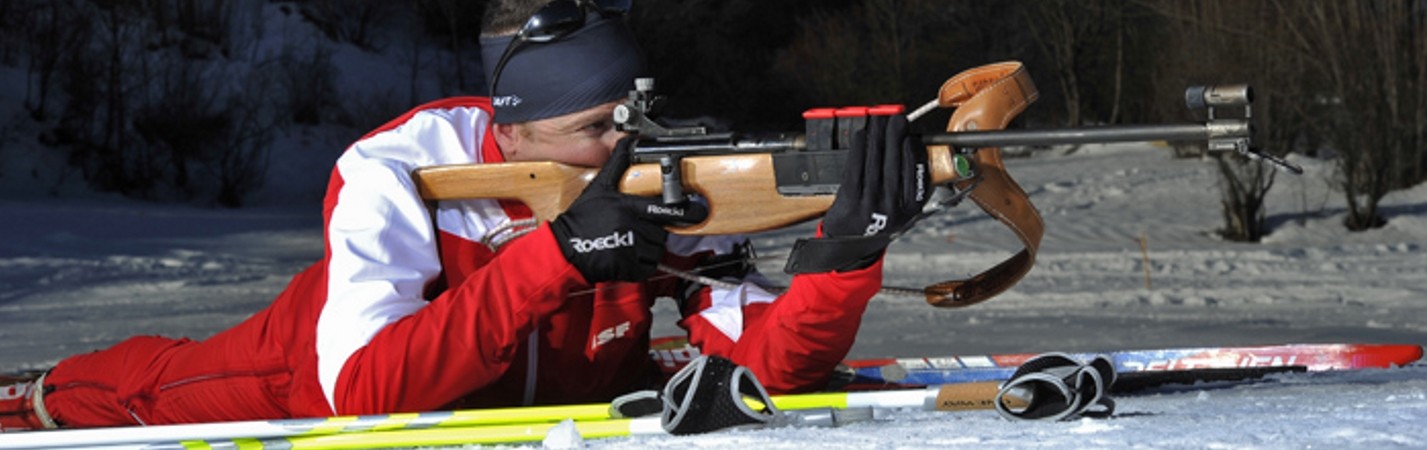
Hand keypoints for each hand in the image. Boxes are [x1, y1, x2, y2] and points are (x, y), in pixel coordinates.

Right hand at [551, 138, 707, 282]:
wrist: (566, 250)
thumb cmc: (582, 218)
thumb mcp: (599, 187)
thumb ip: (617, 165)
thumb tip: (627, 140)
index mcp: (628, 206)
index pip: (664, 207)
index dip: (684, 210)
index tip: (698, 209)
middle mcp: (632, 227)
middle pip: (662, 231)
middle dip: (657, 230)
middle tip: (646, 227)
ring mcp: (631, 249)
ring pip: (656, 249)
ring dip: (648, 248)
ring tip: (629, 241)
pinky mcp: (628, 268)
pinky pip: (648, 267)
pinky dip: (642, 265)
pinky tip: (627, 257)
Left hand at [822, 112, 929, 239]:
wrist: (848, 246)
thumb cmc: (876, 222)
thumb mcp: (903, 209)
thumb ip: (911, 183)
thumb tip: (913, 145)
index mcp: (912, 207)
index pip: (917, 167)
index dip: (914, 145)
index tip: (911, 133)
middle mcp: (894, 206)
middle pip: (896, 159)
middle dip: (896, 133)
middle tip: (897, 118)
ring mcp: (872, 203)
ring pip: (876, 158)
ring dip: (878, 134)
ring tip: (880, 120)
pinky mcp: (851, 199)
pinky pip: (856, 165)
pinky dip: (860, 145)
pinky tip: (862, 134)